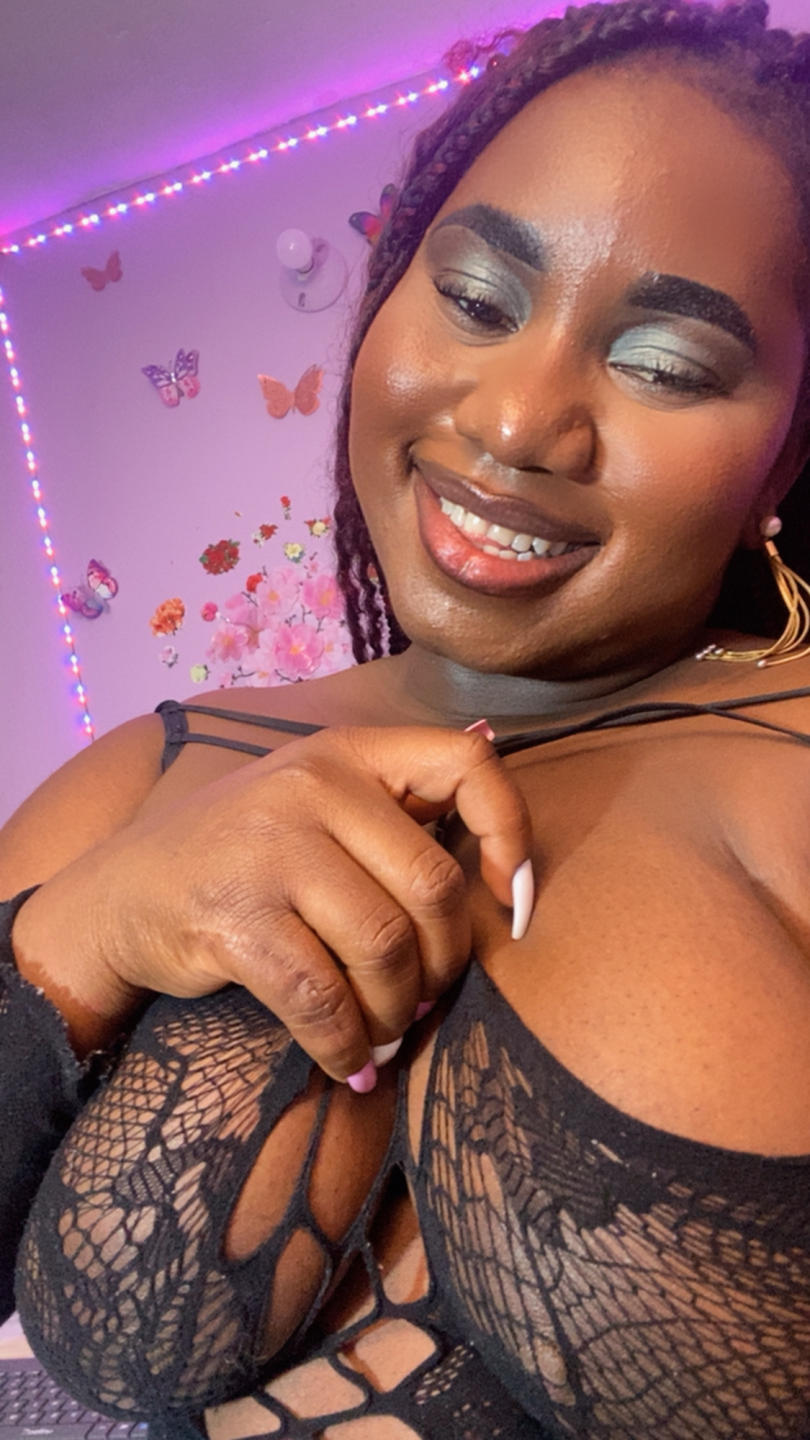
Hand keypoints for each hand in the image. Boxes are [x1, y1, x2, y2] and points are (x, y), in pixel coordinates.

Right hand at [13, 725, 532, 1082]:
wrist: (118, 895)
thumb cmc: (241, 857)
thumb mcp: (311, 802)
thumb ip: (393, 809)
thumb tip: (503, 808)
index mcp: (346, 754)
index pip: (468, 764)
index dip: (510, 834)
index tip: (506, 900)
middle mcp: (312, 786)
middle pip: (433, 885)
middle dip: (445, 961)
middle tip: (423, 997)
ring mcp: (269, 849)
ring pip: (386, 947)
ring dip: (396, 1012)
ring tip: (383, 1032)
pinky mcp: (234, 918)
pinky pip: (324, 998)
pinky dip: (347, 1045)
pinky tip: (349, 1061)